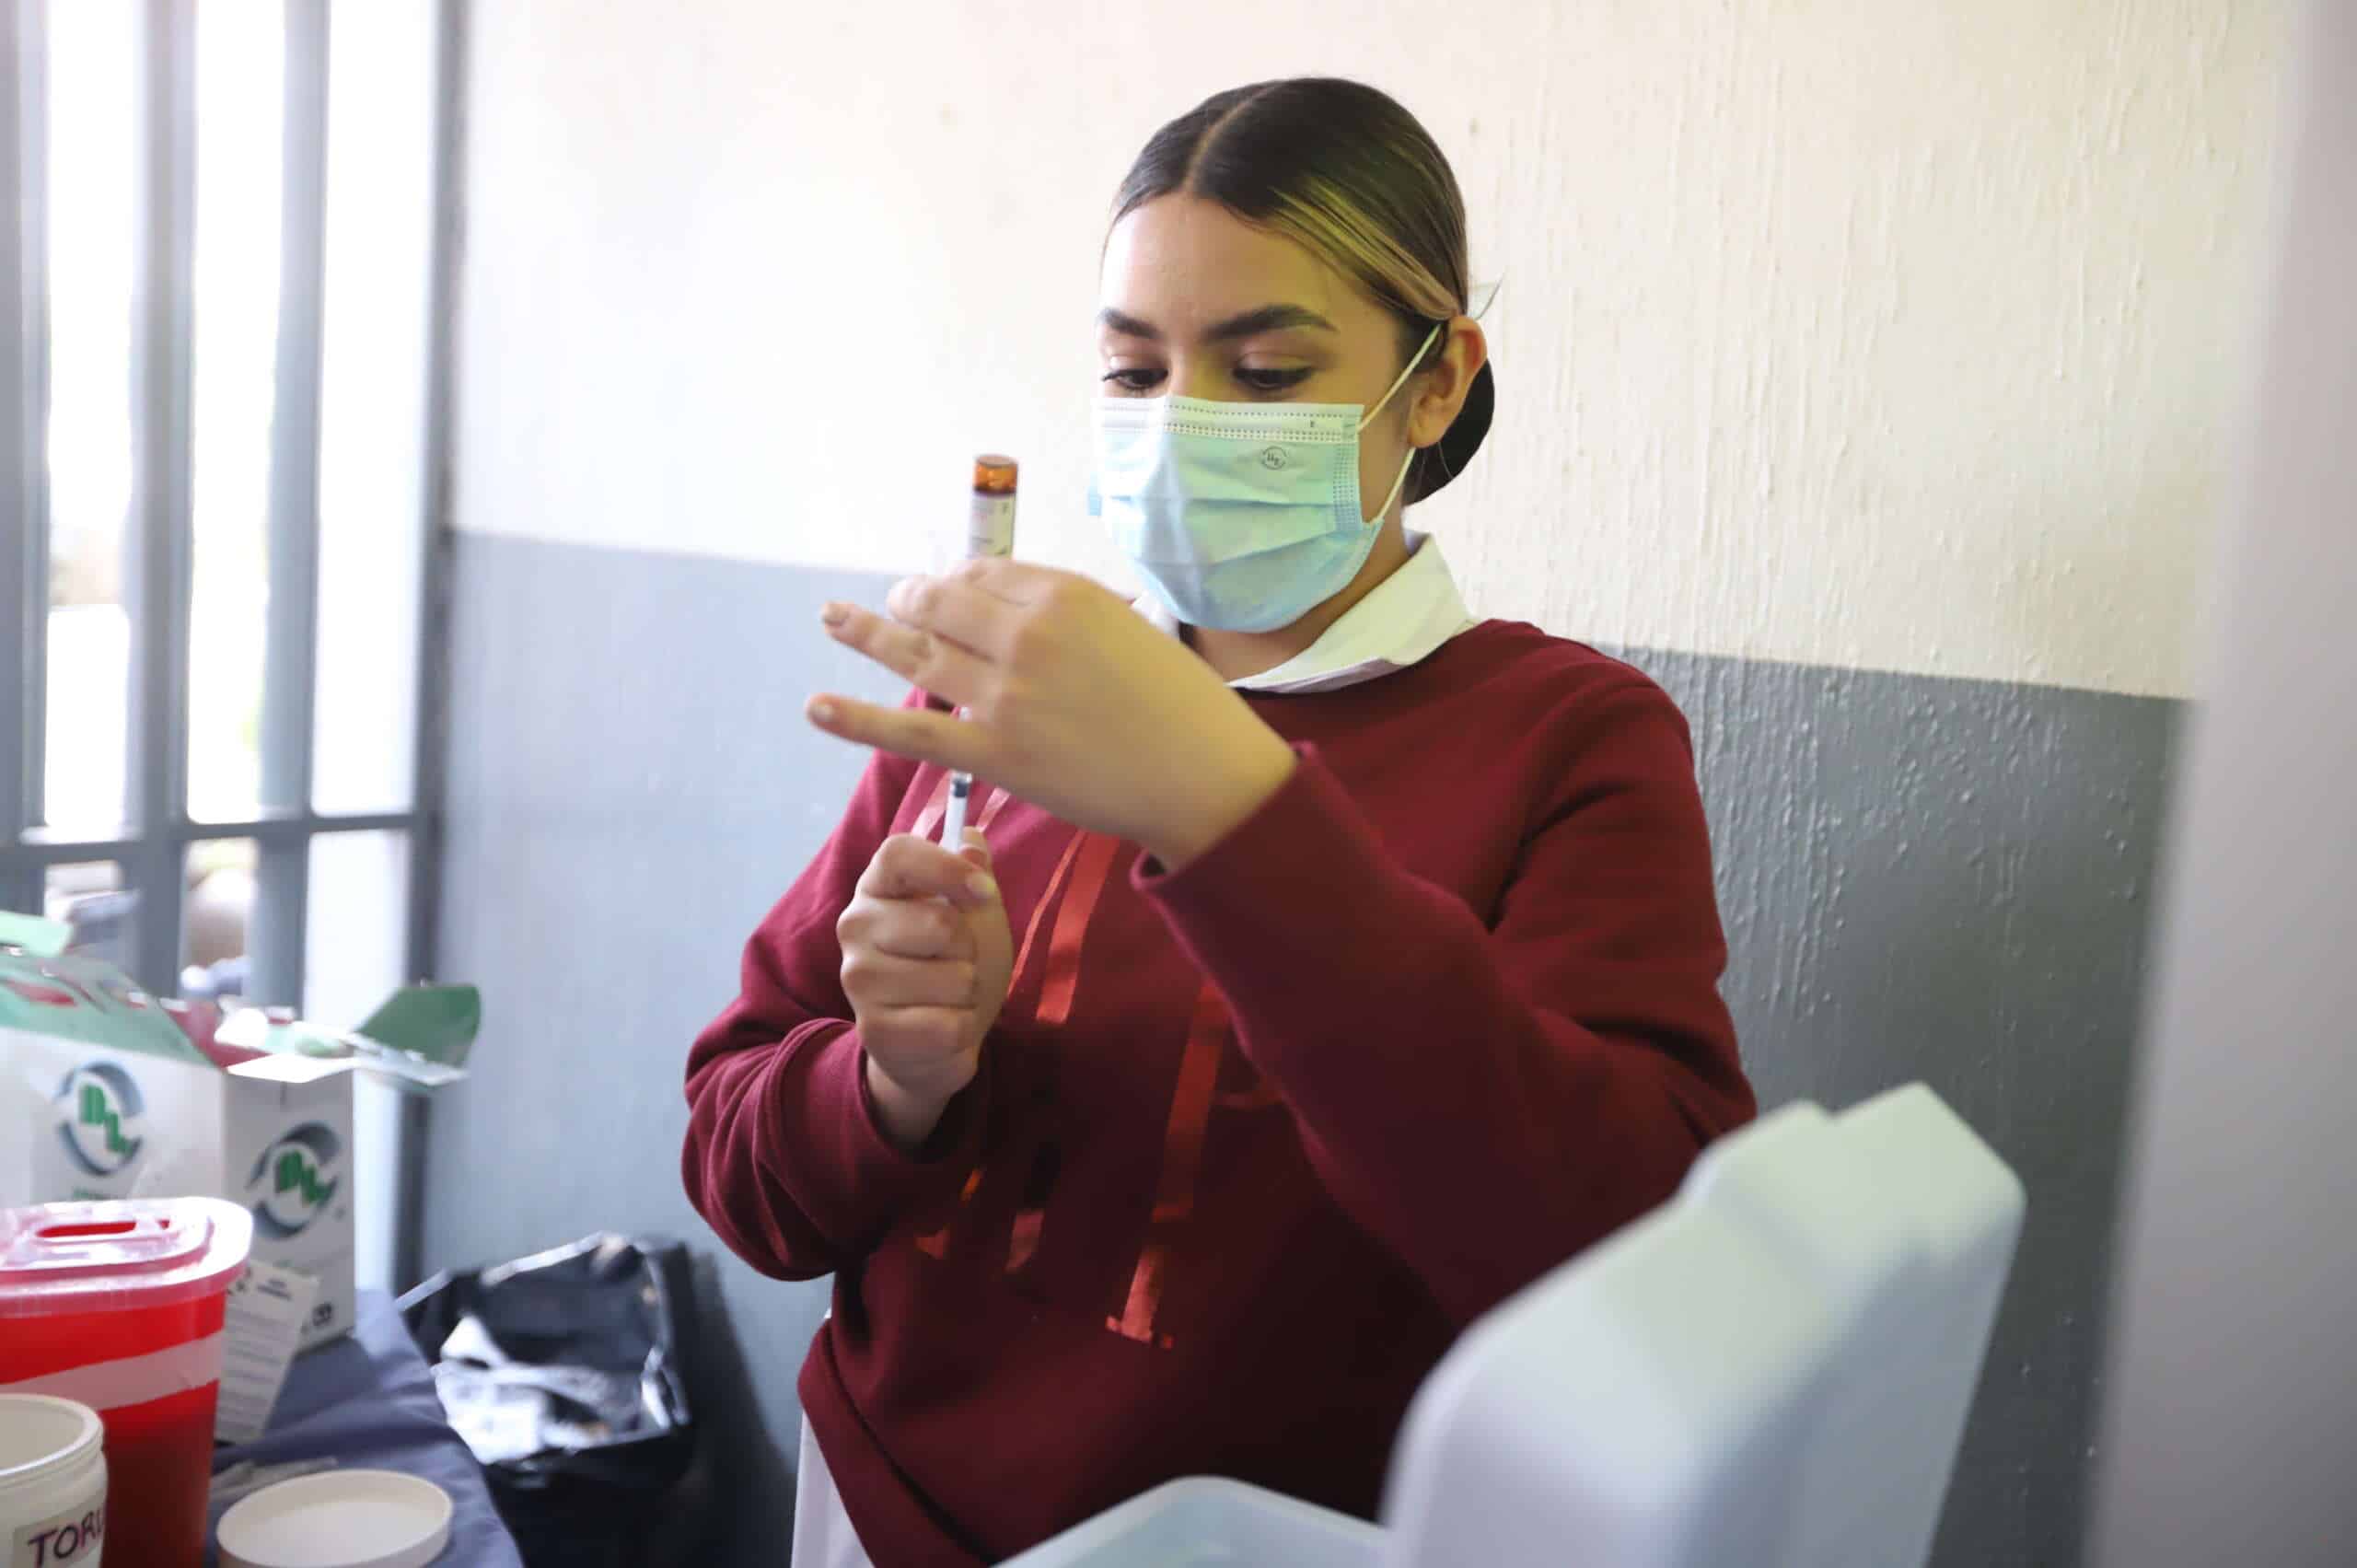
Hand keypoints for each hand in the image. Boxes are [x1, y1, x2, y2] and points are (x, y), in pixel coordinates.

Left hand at [811, 560, 1296, 869]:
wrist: (1202, 774)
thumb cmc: (1180, 704)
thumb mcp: (1130, 627)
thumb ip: (1071, 614)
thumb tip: (1023, 607)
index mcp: (1061, 595)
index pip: (980, 573)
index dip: (953, 580)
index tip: (943, 588)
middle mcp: (1024, 635)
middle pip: (938, 605)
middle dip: (909, 600)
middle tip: (895, 602)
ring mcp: (1003, 695)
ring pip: (916, 656)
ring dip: (867, 632)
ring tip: (834, 617)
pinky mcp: (993, 753)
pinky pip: (911, 733)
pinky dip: (857, 720)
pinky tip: (816, 707)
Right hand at [837, 829, 1012, 1149]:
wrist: (936, 1040)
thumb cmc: (953, 964)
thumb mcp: (974, 913)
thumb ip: (974, 873)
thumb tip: (971, 840)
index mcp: (876, 887)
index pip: (897, 854)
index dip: (947, 868)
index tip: (984, 892)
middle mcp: (855, 927)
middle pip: (939, 922)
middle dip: (970, 947)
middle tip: (955, 960)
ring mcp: (858, 980)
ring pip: (954, 978)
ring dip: (968, 992)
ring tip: (947, 996)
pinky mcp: (873, 1030)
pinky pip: (950, 1024)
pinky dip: (962, 1028)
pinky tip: (941, 1027)